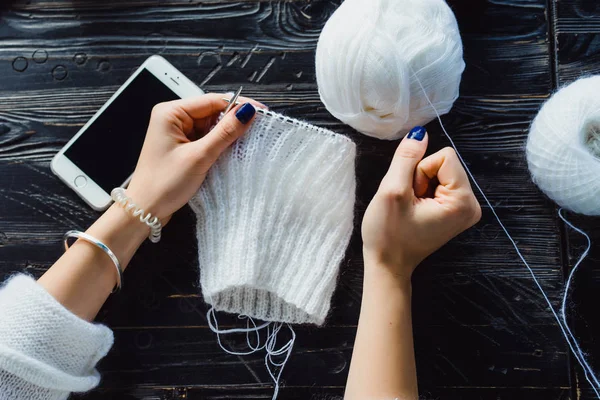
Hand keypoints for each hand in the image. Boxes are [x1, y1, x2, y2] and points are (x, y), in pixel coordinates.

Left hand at [126, 93, 262, 223]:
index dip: (238, 105)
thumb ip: (225, 133)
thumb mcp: (199, 156)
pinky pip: (206, 139)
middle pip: (212, 112)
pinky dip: (219, 145)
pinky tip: (231, 151)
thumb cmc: (163, 183)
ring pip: (211, 127)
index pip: (211, 101)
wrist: (145, 210)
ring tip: (246, 143)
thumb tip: (247, 112)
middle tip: (258, 130)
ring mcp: (177, 133)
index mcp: (170, 112)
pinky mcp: (182, 146)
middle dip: (233, 122)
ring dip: (227, 135)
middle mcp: (172, 118)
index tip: (262, 112)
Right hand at [361, 127, 480, 281]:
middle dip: (419, 178)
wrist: (387, 265)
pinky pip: (438, 184)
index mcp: (464, 201)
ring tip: (409, 208)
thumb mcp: (392, 191)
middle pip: (444, 164)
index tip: (410, 195)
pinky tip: (413, 210)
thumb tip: (420, 133)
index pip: (444, 156)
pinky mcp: (455, 211)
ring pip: (439, 172)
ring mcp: (464, 209)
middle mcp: (472, 205)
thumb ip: (406, 158)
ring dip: (418, 185)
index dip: (419, 171)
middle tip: (408, 204)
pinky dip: (422, 193)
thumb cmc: (388, 234)